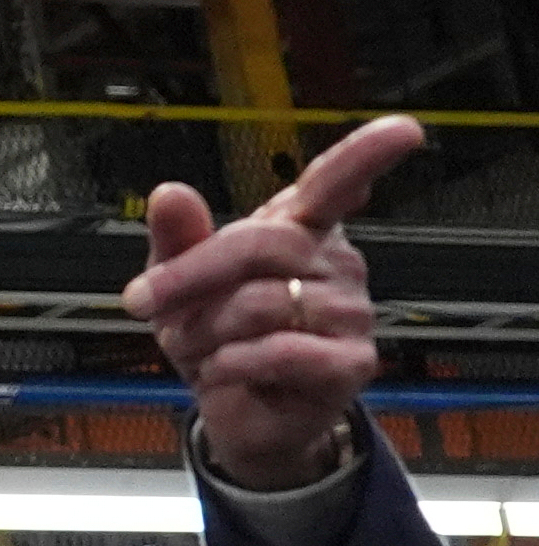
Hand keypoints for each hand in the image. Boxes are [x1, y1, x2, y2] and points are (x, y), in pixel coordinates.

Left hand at [122, 114, 423, 490]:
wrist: (236, 415)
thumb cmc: (218, 338)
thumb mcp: (180, 286)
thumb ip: (177, 240)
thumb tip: (168, 192)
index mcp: (303, 230)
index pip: (337, 183)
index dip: (369, 155)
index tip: (404, 130)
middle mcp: (337, 263)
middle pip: (264, 244)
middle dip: (190, 274)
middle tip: (141, 301)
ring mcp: (352, 313)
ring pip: (262, 304)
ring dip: (205, 331)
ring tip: (194, 349)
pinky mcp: (351, 364)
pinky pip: (282, 352)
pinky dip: (232, 364)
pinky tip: (223, 371)